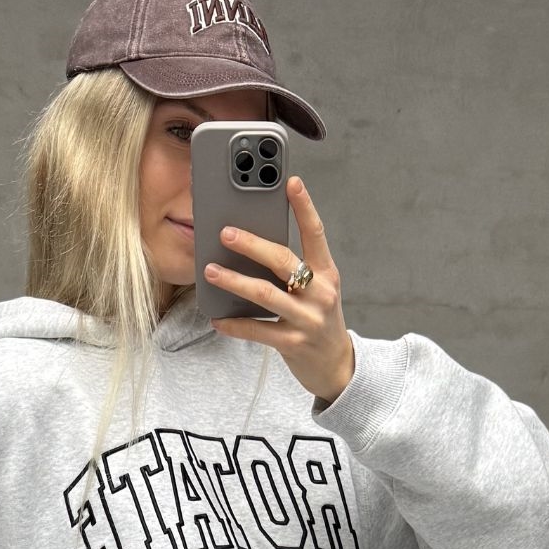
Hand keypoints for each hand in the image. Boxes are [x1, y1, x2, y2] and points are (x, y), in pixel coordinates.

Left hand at [204, 175, 355, 405]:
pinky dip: (234, 324)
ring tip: (211, 271)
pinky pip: (257, 330)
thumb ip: (295, 270)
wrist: (336, 367)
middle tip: (225, 232)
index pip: (316, 234)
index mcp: (327, 274)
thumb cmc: (320, 321)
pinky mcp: (293, 343)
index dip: (304, 207)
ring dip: (234, 281)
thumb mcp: (318, 290)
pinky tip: (217, 318)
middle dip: (251, 244)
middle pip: (283, 260)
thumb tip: (254, 246)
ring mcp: (307, 319)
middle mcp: (320, 293)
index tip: (291, 182)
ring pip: (265, 294)